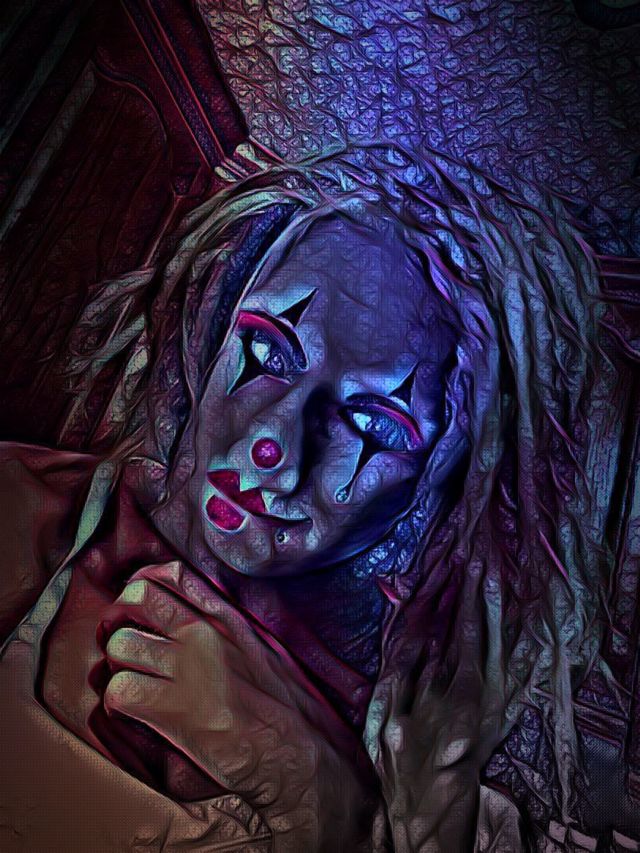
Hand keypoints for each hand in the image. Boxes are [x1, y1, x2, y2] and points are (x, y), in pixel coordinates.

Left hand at [0, 607, 270, 851]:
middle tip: (124, 643)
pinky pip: (119, 690)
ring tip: (133, 680)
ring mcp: (188, 669)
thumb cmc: (279, 703)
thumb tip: (190, 610)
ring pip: (120, 645)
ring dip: (118, 665)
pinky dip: (117, 701)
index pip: (171, 574)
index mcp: (225, 617)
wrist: (287, 751)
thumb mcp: (260, 645)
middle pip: (137, 598)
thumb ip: (226, 623)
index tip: (136, 608)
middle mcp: (203, 634)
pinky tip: (132, 710)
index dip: (142, 586)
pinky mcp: (173, 709)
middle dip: (119, 619)